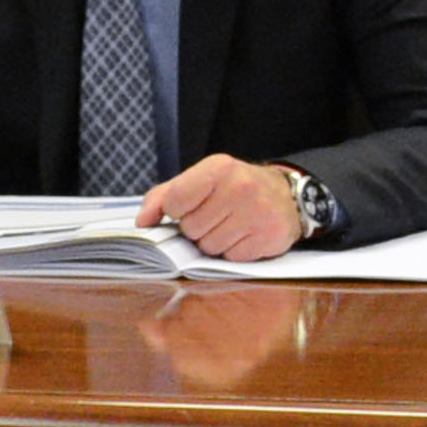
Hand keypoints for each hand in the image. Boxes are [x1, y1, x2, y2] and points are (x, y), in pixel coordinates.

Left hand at [145, 154, 307, 261]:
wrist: (283, 195)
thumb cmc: (232, 188)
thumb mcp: (199, 181)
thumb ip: (163, 197)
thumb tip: (143, 222)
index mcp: (218, 168)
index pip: (175, 202)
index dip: (176, 211)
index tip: (189, 206)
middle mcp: (240, 187)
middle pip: (191, 228)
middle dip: (198, 228)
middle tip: (216, 216)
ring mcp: (258, 212)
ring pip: (210, 247)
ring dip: (215, 242)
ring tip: (230, 226)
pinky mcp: (270, 236)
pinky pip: (232, 258)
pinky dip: (234, 252)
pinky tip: (245, 236)